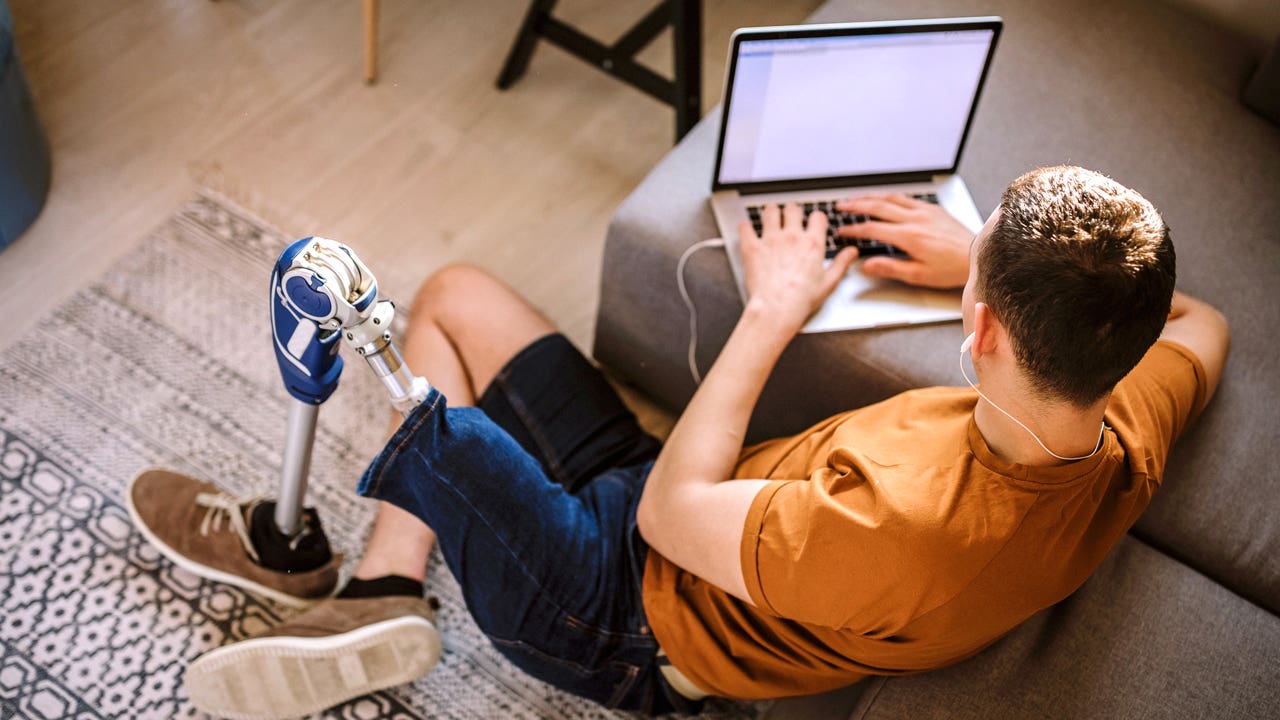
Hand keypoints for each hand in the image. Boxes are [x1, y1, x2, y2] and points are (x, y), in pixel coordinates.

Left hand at [738, 203, 857, 331]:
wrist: (777, 308)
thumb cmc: (801, 299)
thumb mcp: (829, 282)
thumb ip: (841, 264)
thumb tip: (851, 253)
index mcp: (812, 243)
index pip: (817, 216)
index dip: (816, 218)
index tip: (813, 223)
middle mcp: (792, 237)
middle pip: (793, 209)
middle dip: (792, 213)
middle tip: (790, 220)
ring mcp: (771, 240)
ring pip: (770, 211)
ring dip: (771, 214)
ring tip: (771, 220)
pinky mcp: (752, 247)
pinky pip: (745, 228)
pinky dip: (746, 228)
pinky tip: (748, 231)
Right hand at [835, 194, 972, 288]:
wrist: (977, 256)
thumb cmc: (952, 268)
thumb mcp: (918, 275)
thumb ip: (890, 268)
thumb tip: (867, 265)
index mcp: (909, 236)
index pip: (872, 229)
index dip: (853, 229)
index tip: (842, 231)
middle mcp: (916, 219)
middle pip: (878, 206)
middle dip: (855, 205)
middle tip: (841, 206)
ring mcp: (925, 211)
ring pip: (891, 197)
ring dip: (871, 197)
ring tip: (857, 199)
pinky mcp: (933, 209)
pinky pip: (906, 197)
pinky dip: (890, 196)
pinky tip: (885, 199)